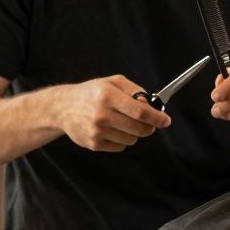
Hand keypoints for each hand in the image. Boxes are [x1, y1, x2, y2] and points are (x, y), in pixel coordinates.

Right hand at [57, 75, 171, 151]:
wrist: (63, 107)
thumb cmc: (92, 93)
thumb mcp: (113, 82)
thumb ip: (136, 91)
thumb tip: (154, 107)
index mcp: (108, 95)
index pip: (141, 111)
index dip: (157, 118)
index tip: (166, 120)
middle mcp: (102, 114)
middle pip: (139, 129)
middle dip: (149, 127)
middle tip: (149, 123)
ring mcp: (97, 131)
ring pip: (131, 140)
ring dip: (134, 133)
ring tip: (123, 123)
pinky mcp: (93, 144)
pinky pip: (120, 147)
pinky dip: (122, 140)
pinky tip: (112, 130)